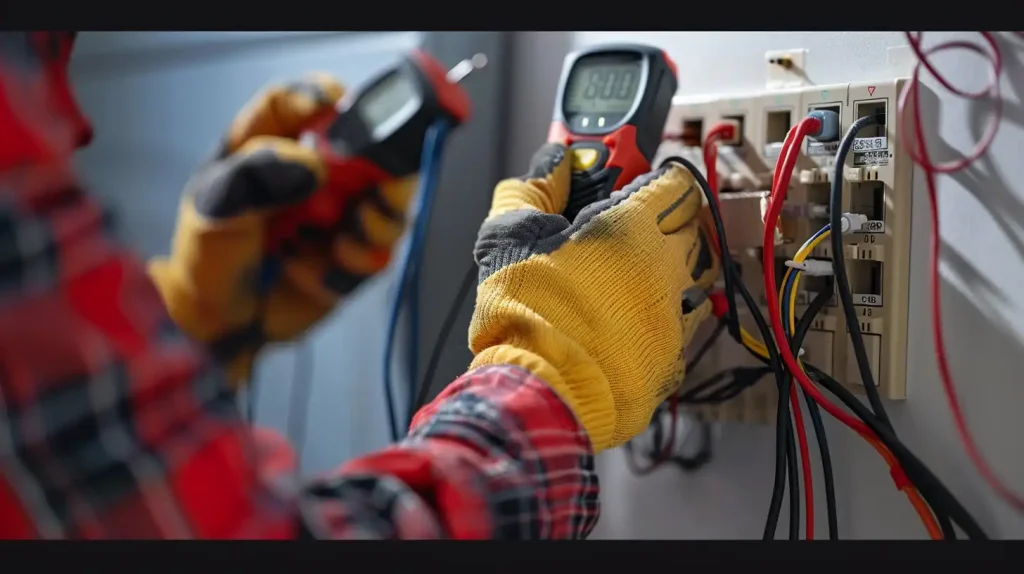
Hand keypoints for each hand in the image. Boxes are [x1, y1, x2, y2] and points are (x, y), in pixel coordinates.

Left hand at [149, 74, 417, 384]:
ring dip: (381, 214)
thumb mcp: (216, 208)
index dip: (317, 97)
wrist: (219, 325)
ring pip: (387, 197)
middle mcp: (310, 174)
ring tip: (355, 232)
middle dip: (379, 162)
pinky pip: (380, 247)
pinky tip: (336, 263)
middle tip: (379, 181)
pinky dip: (366, 255)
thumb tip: (314, 166)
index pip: (293, 106)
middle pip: (362, 148)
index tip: (335, 102)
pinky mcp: (354, 254)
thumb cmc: (207, 255)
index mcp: (266, 147)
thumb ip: (258, 178)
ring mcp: (337, 213)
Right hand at [468, 144, 718, 451]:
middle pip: (694, 228)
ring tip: (641, 274)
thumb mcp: (511, 235)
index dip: (656, 179)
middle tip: (634, 227)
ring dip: (678, 267)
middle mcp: (667, 268)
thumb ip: (534, 190)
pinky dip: (668, 316)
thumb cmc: (528, 309)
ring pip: (699, 278)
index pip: (676, 184)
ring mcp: (675, 316)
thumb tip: (553, 163)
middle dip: (670, 221)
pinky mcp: (673, 360)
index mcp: (634, 228)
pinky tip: (637, 320)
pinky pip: (685, 327)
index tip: (635, 184)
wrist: (541, 387)